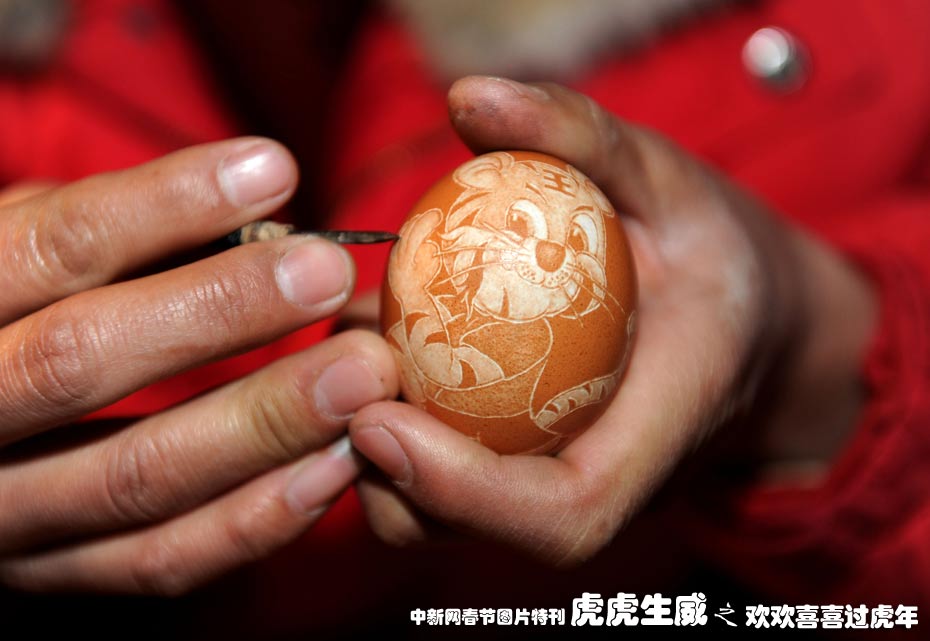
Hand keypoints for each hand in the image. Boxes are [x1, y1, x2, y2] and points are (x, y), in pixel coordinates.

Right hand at [0, 138, 397, 592]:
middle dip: (219, 312)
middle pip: (80, 363)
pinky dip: (254, 517)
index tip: (272, 170)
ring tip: (361, 376)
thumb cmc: (13, 304)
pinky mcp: (51, 570)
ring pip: (133, 476)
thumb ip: (120, 234)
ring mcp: (2, 509)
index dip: (161, 207)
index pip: (51, 250)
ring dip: (264, 425)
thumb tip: (265, 215)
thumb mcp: (28, 247)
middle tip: (329, 275)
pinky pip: (159, 558)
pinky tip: (334, 465)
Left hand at [348, 77, 875, 563]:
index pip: (563, 513)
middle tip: (335, 367)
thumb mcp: (670, 178)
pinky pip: (438, 476)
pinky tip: (368, 344)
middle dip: (383, 476)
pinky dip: (384, 426)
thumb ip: (580, 136)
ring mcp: (553, 487)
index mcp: (657, 437)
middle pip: (473, 532)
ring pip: (436, 516)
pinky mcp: (522, 470)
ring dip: (366, 451)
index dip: (464, 491)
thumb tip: (470, 96)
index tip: (377, 421)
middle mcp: (598, 486)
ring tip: (343, 347)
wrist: (745, 325)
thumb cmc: (714, 255)